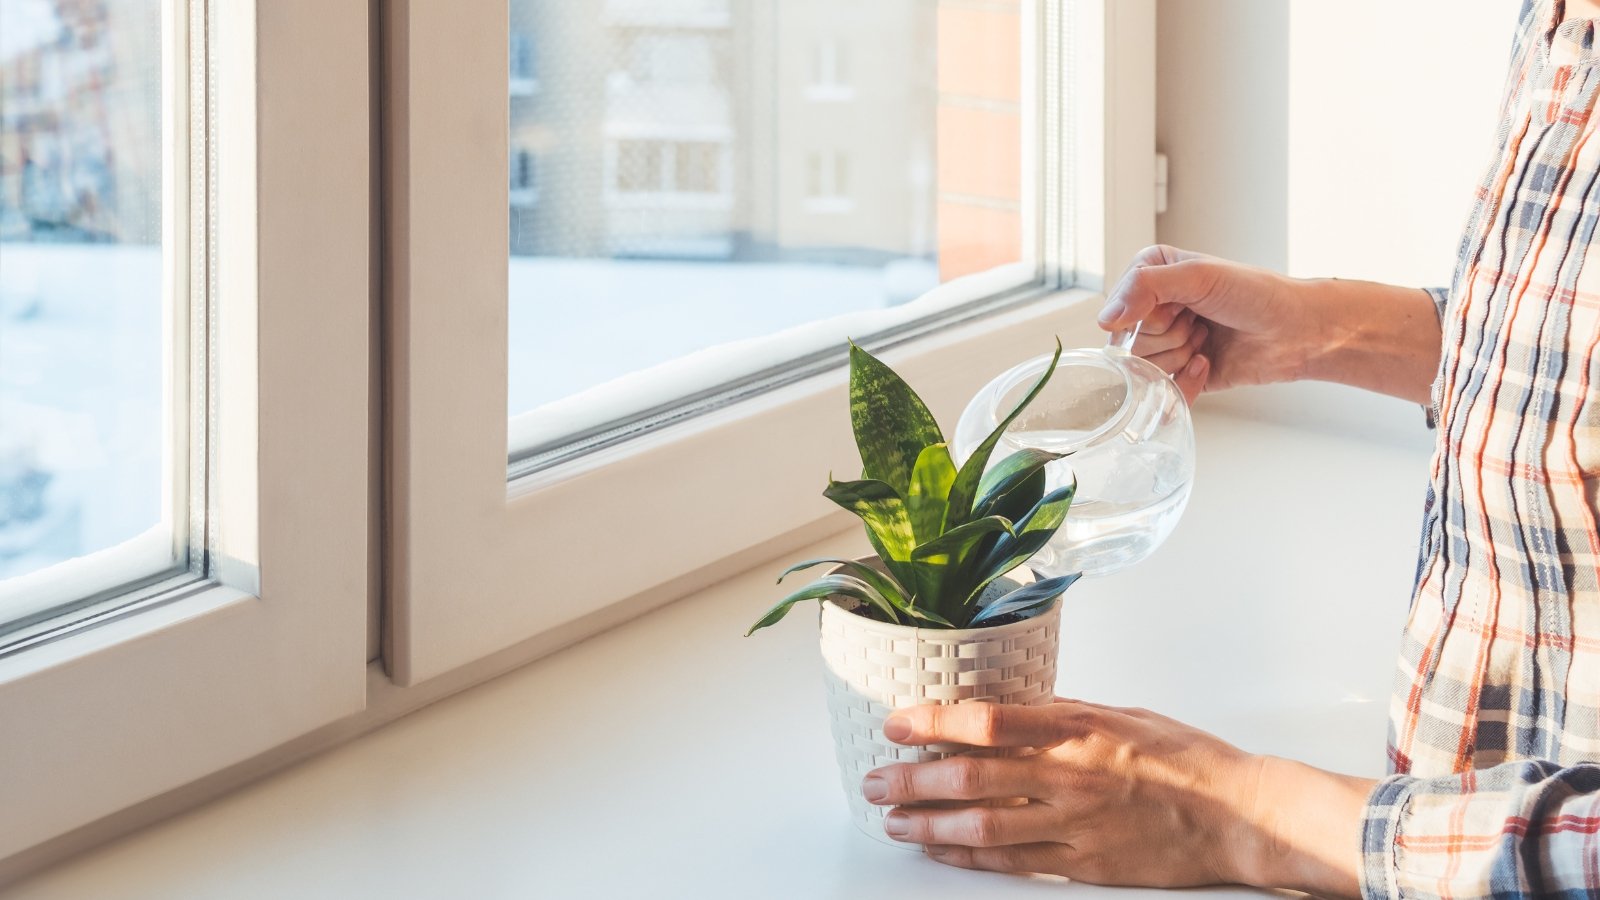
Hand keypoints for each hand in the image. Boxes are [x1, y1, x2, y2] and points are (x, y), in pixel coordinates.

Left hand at [860, 699, 1369, 895]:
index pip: (987, 721)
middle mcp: (1069, 776)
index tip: (896, 723)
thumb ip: (1059, 715)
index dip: (932, 723)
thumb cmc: (1184, 758)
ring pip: (983, 827)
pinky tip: (943, 853)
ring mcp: (1075, 824)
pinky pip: (1014, 861)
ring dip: (930, 826)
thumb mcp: (1118, 715)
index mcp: (1077, 729)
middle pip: (971, 778)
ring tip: (895, 822)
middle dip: (913, 782)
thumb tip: (1002, 710)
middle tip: (876, 781)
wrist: (1238, 815)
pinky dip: (971, 858)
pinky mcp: (1084, 863)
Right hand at [1098, 245, 1323, 403]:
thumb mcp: (1198, 276)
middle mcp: (1152, 309)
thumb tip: (1105, 319)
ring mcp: (1164, 343)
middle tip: (1199, 321)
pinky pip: (1160, 392)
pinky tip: (1207, 363)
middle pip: (1128, 341)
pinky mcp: (1178, 374)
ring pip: (1143, 368)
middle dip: (1168, 335)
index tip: (1181, 303)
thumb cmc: (1256, 293)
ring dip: (1179, 356)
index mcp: (1151, 275)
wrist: (1297, 331)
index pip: (1119, 305)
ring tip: (1206, 339)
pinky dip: (1186, 382)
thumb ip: (1145, 288)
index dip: (1149, 311)